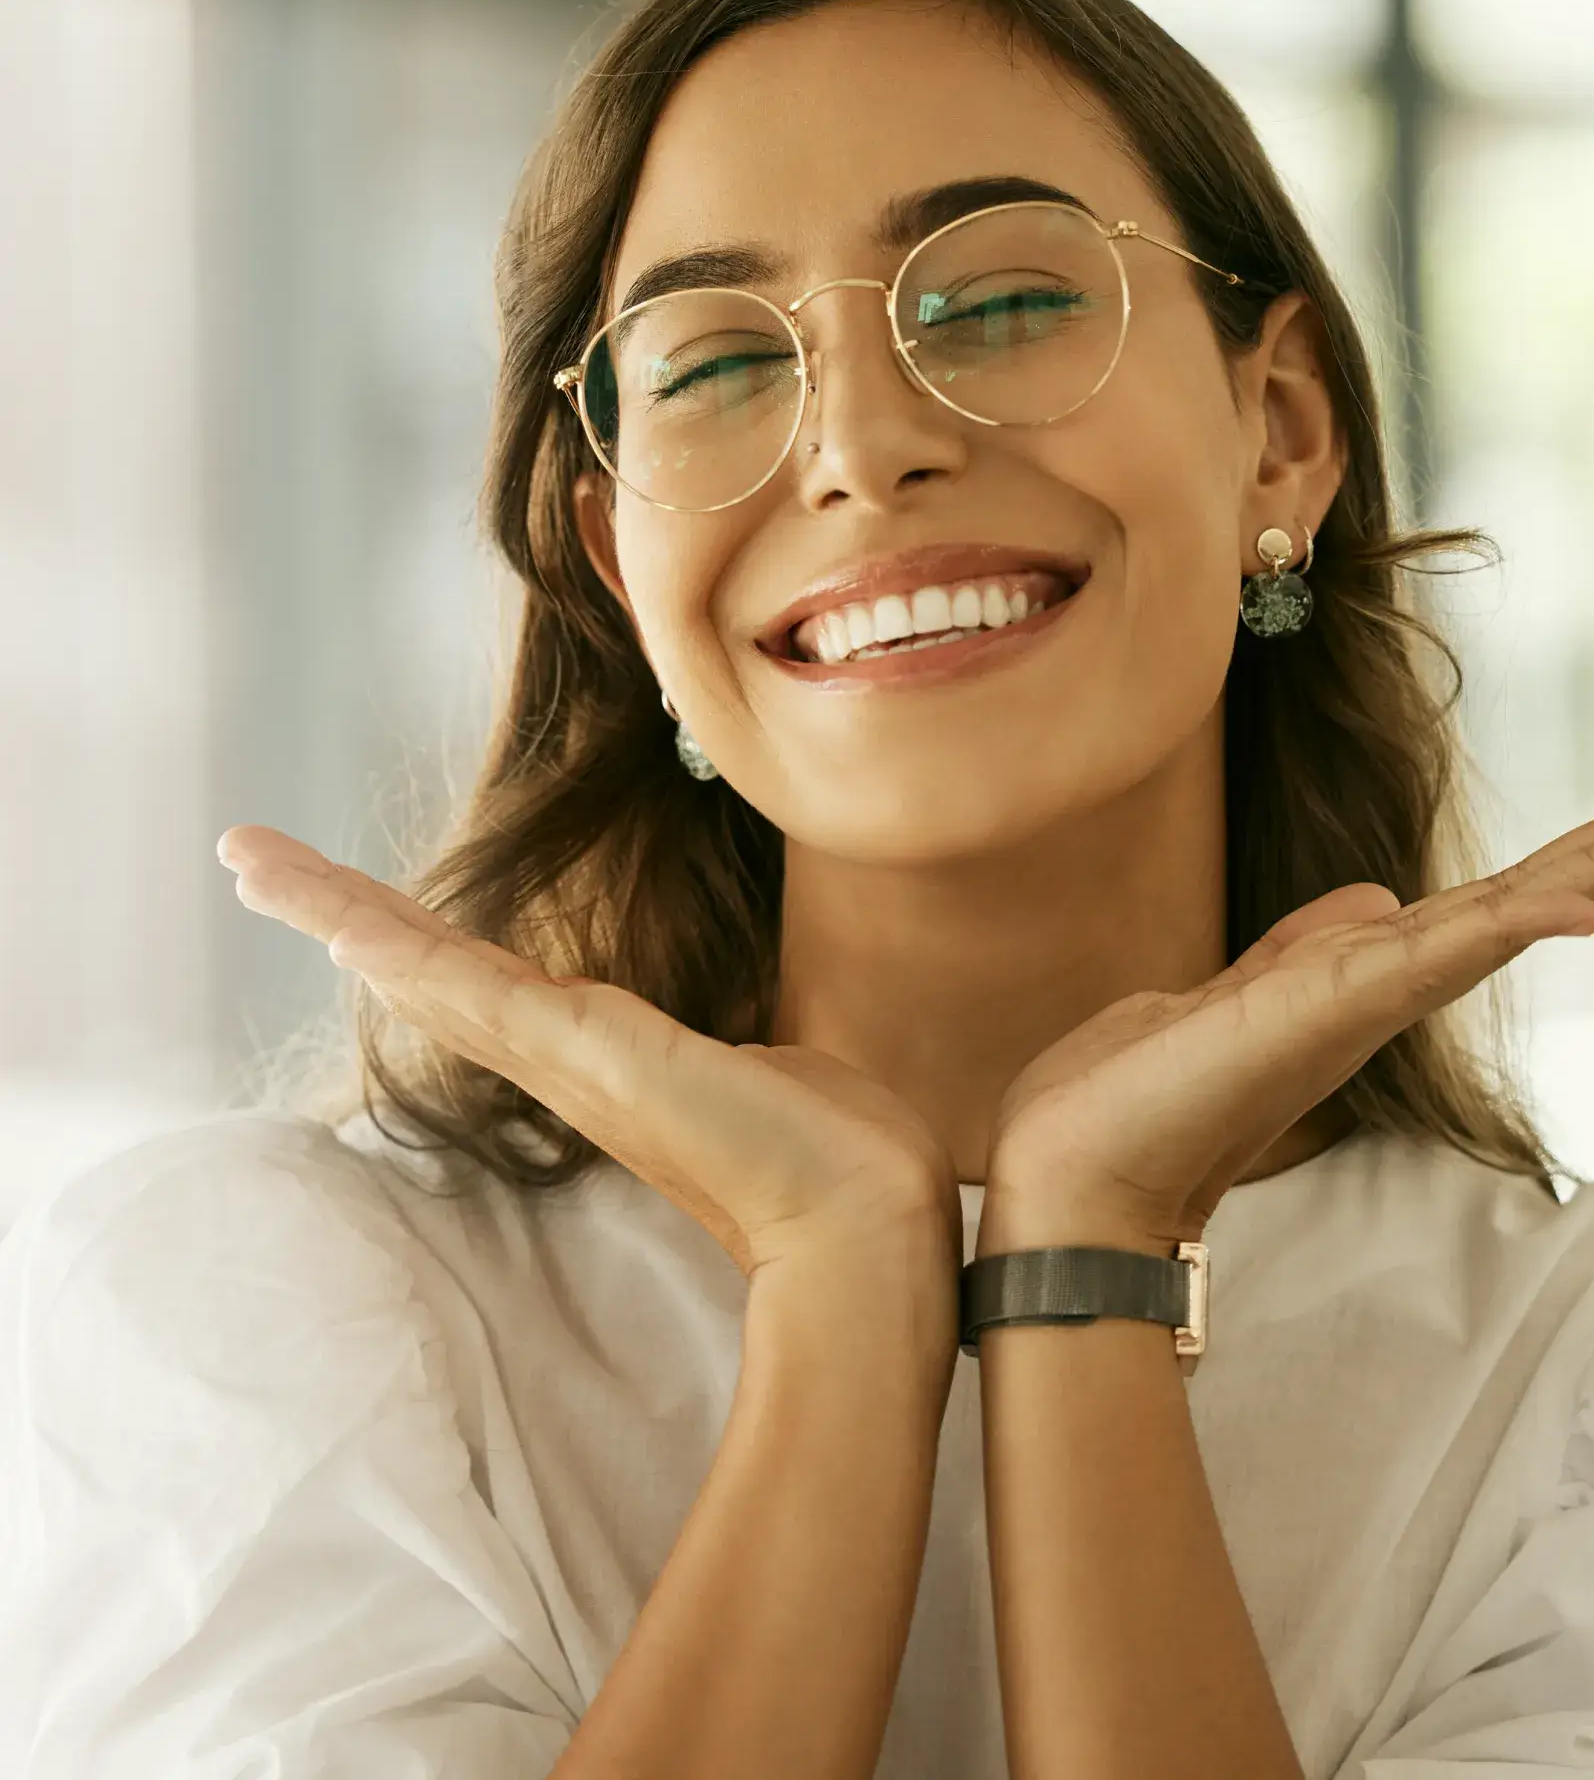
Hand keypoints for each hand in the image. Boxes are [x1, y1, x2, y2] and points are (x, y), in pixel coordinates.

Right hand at [216, 826, 960, 1279]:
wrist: (867, 1218)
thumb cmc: (830, 1151)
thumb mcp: (763, 1066)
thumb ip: (729, 1049)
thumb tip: (754, 1047)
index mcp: (598, 1055)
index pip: (477, 979)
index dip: (403, 935)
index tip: (341, 902)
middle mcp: (564, 1059)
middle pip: (421, 969)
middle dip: (333, 908)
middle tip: (245, 858)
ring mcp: (569, 1059)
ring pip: (428, 970)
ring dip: (337, 911)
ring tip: (253, 862)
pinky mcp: (592, 1056)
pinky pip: (478, 992)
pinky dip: (404, 953)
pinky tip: (344, 924)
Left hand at [981, 791, 1593, 1253]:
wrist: (1068, 1175)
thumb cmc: (1133, 1097)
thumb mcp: (1227, 995)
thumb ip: (1302, 949)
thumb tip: (1372, 898)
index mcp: (1353, 983)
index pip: (1477, 909)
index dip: (1559, 870)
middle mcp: (1374, 995)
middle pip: (1514, 910)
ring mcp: (1358, 1006)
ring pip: (1498, 922)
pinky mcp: (1326, 1012)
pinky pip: (1433, 958)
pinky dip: (1507, 929)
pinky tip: (1578, 906)